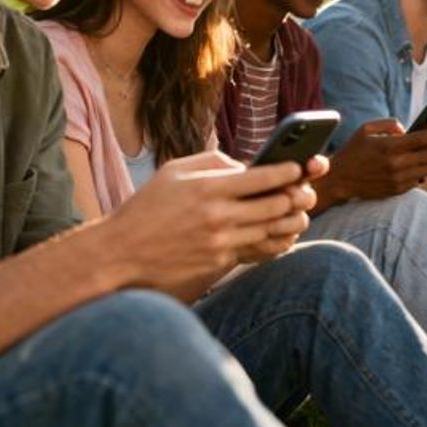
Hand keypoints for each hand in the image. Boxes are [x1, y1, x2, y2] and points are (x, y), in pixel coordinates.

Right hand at [105, 150, 314, 289]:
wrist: (120, 255)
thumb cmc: (147, 208)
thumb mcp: (173, 171)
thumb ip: (212, 162)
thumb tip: (246, 164)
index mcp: (208, 187)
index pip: (263, 177)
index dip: (288, 171)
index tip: (300, 167)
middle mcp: (218, 216)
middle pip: (276, 205)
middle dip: (297, 196)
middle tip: (306, 191)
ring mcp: (220, 243)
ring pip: (273, 231)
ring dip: (292, 221)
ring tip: (299, 214)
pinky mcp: (219, 265)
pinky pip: (258, 252)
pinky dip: (275, 243)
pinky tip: (282, 236)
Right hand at [324, 118, 426, 200]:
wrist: (339, 180)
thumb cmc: (353, 151)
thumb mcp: (365, 129)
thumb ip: (388, 124)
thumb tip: (406, 130)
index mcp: (389, 146)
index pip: (422, 139)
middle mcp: (396, 164)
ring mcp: (397, 179)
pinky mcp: (397, 190)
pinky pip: (419, 181)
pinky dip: (422, 172)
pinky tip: (420, 166)